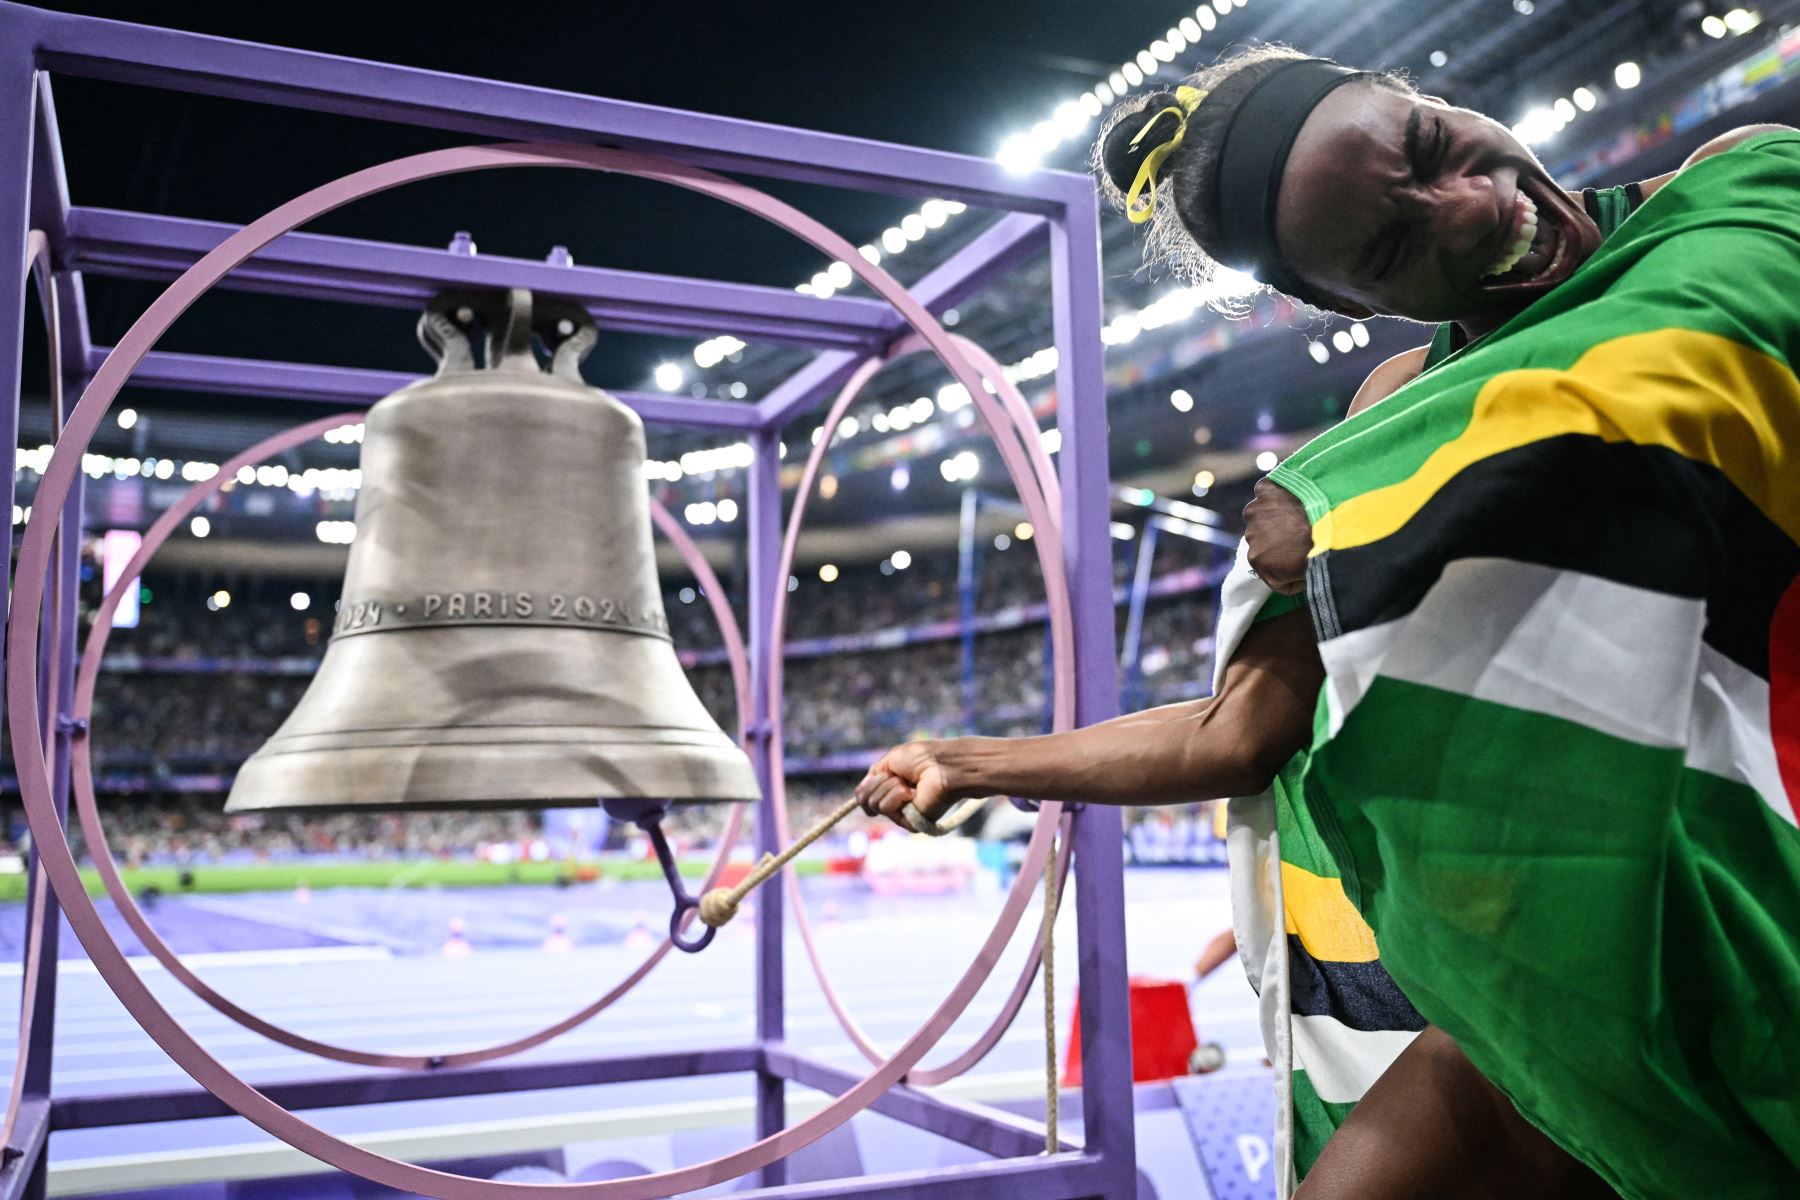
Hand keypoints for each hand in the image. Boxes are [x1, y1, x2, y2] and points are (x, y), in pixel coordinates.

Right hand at [854, 740, 967, 829]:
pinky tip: (914, 793)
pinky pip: (886, 809)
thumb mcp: (891, 760)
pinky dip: (897, 795)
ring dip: (889, 787)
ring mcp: (902, 814)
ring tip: (910, 784)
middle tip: (900, 775)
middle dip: (879, 782)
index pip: (863, 794)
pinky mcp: (909, 823)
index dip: (866, 786)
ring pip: (874, 804)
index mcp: (891, 787)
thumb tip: (859, 799)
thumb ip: (873, 777)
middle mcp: (895, 802)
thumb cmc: (922, 758)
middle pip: (865, 800)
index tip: (882, 774)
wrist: (942, 765)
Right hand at [1242, 477, 1311, 595]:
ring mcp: (1256, 509)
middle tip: (1304, 537)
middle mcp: (1250, 535)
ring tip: (1300, 516)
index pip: (1270, 570)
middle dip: (1280, 542)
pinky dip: (1278, 496)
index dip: (1288, 570)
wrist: (1333, 514)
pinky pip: (1268, 493)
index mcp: (1257, 561)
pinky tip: (1295, 497)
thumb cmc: (1322, 549)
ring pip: (1264, 516)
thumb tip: (1300, 577)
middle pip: (1264, 541)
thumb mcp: (1307, 575)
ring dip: (1277, 517)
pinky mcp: (1264, 488)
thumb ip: (1295, 579)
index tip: (1303, 564)